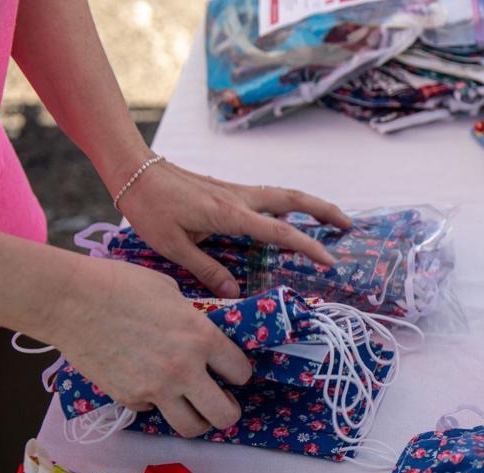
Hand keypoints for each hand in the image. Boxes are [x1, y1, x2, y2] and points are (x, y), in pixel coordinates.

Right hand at [53, 257, 253, 437]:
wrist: (70, 300)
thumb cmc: (121, 284)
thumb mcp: (171, 293)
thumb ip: (193, 320)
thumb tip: (203, 334)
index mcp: (201, 337)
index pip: (241, 373)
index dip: (239, 373)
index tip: (231, 371)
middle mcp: (184, 369)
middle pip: (225, 415)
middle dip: (228, 410)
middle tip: (221, 401)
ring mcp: (155, 389)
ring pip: (191, 427)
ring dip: (197, 419)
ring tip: (192, 406)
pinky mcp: (128, 398)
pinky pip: (152, 411)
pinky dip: (154, 403)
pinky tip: (147, 383)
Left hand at [117, 158, 351, 297]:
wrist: (134, 169)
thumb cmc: (150, 207)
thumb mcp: (173, 245)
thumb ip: (206, 269)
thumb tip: (235, 292)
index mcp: (230, 214)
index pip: (280, 231)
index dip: (307, 246)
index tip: (329, 260)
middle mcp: (240, 198)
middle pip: (294, 200)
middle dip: (325, 211)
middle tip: (349, 225)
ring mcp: (236, 191)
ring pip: (284, 195)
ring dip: (311, 206)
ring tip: (332, 220)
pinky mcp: (229, 190)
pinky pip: (269, 197)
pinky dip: (289, 206)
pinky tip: (290, 218)